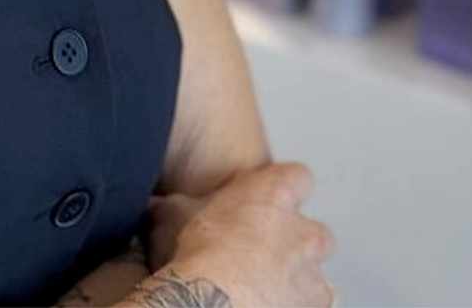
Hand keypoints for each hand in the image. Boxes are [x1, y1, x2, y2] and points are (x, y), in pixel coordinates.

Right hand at [145, 162, 334, 307]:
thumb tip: (155, 204)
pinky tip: (263, 307)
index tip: (268, 202)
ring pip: (315, 278)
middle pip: (316, 233)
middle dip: (297, 244)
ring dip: (295, 283)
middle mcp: (303, 233)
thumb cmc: (198, 253)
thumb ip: (176, 204)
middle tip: (263, 255)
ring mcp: (312, 278)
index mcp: (275, 195)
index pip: (298, 177)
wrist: (214, 303)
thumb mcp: (173, 213)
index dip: (285, 189)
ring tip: (261, 291)